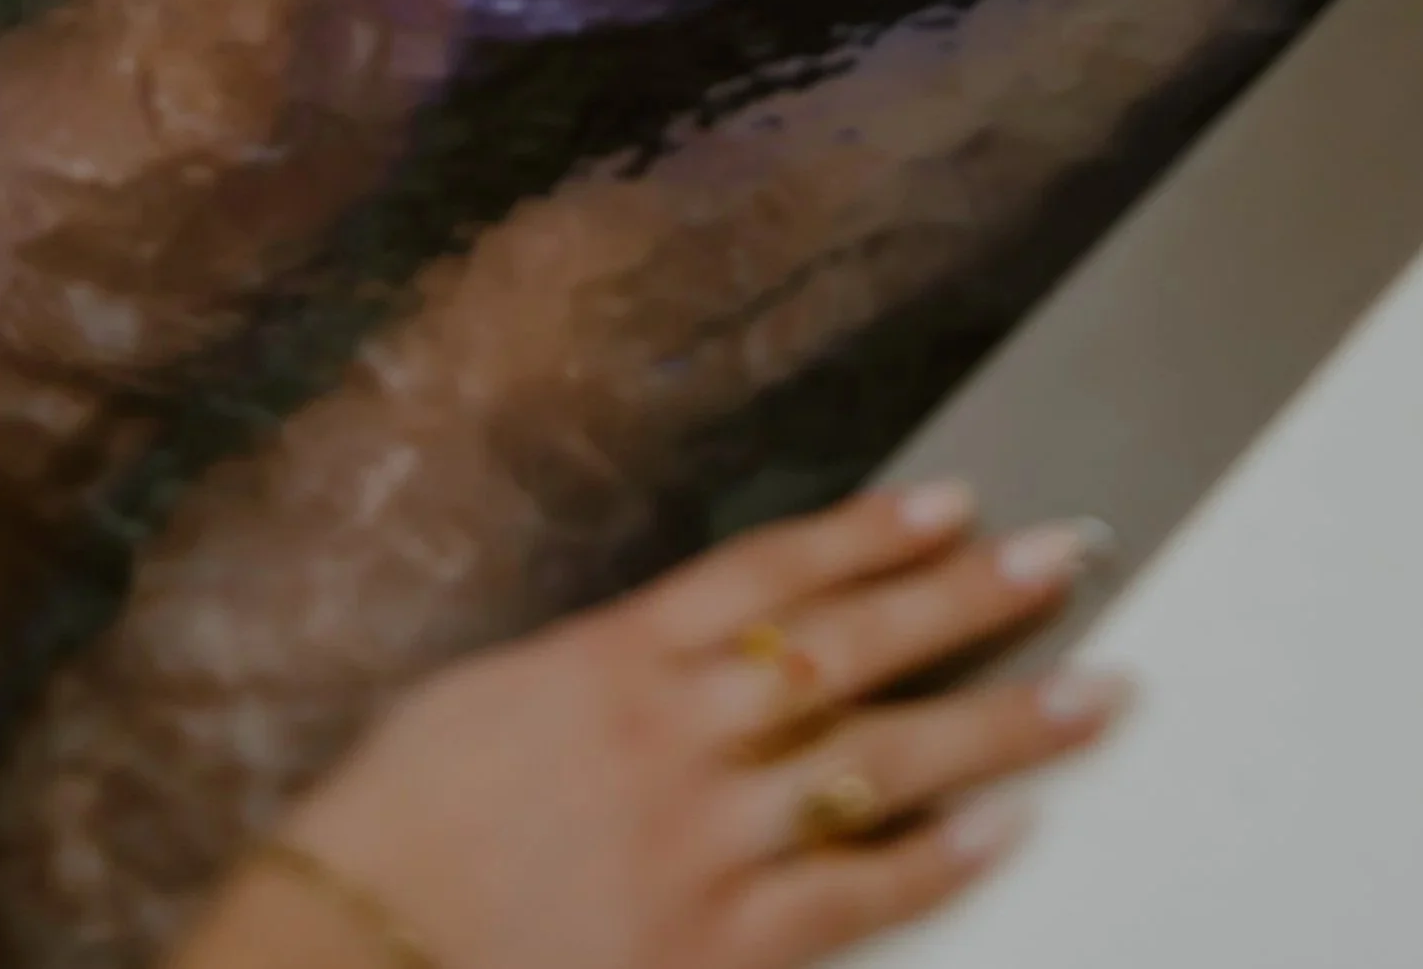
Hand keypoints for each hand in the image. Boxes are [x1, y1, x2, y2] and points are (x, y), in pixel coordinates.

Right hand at [170, 484, 1127, 968]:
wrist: (333, 956)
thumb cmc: (392, 831)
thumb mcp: (484, 698)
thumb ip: (600, 665)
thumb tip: (677, 642)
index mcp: (614, 659)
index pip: (775, 572)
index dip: (872, 533)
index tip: (956, 499)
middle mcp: (674, 737)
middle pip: (852, 648)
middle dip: (969, 600)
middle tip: (1064, 557)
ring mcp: (700, 847)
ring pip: (882, 764)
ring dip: (997, 724)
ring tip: (1089, 691)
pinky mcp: (711, 954)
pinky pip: (849, 901)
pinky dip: (933, 865)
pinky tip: (1004, 832)